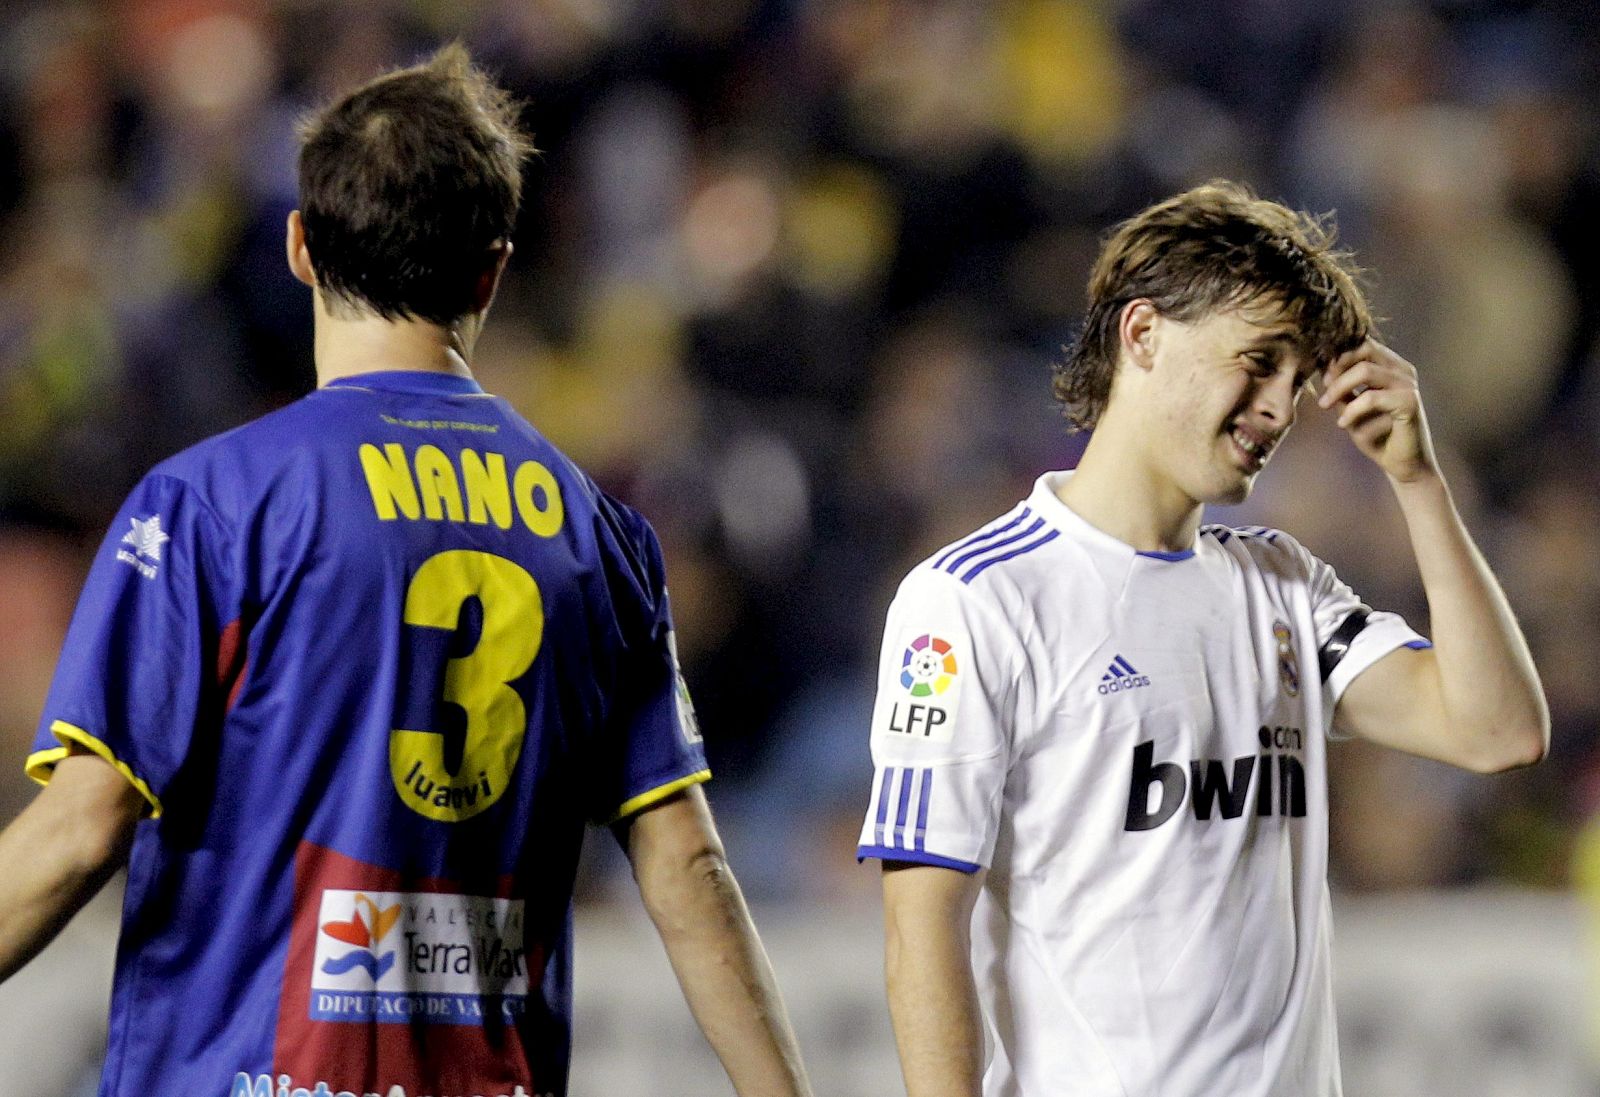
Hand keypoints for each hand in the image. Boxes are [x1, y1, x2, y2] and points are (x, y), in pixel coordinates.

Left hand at [1317, 339, 1437, 482]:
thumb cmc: (1376, 435)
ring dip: (1339, 389)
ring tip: (1325, 406)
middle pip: (1363, 351)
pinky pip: (1371, 398)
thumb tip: (1323, 369)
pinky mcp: (1410, 402)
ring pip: (1364, 371)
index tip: (1321, 377)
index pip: (1363, 345)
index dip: (1338, 356)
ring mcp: (1408, 384)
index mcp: (1391, 366)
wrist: (1403, 465)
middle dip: (1336, 370)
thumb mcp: (1351, 408)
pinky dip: (1351, 411)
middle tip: (1322, 391)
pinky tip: (1343, 424)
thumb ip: (1341, 389)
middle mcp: (1403, 370)